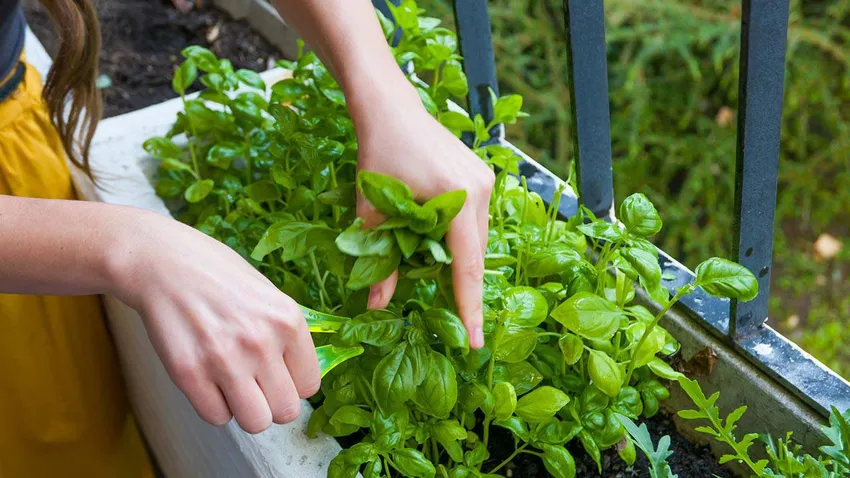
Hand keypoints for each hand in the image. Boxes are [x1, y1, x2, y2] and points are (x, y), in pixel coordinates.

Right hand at [109, 210, 319, 433]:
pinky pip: (217, 418)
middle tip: (255, 384)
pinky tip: (208, 380)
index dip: (292, 383)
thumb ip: (286, 335)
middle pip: (286, 411)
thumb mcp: (268, 294)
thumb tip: (299, 376)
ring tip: (232, 385)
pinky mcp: (189, 373)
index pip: (310, 385)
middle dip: (271, 402)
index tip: (278, 374)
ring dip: (245, 410)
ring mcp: (224, 360)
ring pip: (255, 423)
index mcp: (287, 320)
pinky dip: (214, 406)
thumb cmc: (217, 275)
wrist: (162, 262)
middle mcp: (261, 342)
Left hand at [353, 93, 494, 348]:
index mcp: (456, 198)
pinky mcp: (481, 176)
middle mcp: (480, 190)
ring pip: (476, 238)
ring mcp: (485, 181)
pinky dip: (459, 239)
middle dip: (462, 286)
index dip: (469, 307)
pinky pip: (475, 221)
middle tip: (454, 321)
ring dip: (459, 260)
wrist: (390, 108)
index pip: (466, 266)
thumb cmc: (377, 154)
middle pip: (474, 254)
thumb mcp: (373, 211)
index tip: (475, 341)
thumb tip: (376, 305)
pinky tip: (440, 246)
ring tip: (438, 278)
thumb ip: (379, 260)